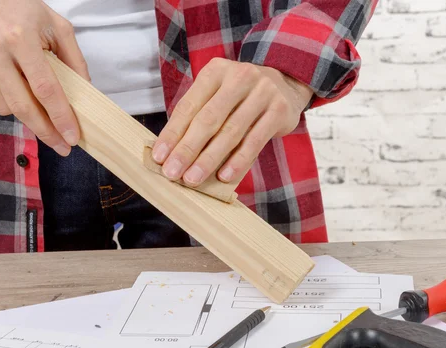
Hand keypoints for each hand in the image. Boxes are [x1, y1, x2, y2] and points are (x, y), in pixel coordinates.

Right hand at [0, 0, 90, 155]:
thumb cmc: (19, 9)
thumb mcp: (56, 25)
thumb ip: (74, 59)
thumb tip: (86, 93)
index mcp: (19, 37)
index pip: (45, 88)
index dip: (60, 116)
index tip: (72, 137)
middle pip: (23, 107)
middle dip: (46, 131)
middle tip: (61, 146)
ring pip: (6, 107)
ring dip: (26, 111)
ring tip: (34, 97)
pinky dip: (7, 96)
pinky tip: (10, 79)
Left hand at [151, 58, 313, 186]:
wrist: (286, 83)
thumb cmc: (241, 96)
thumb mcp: (217, 95)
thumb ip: (197, 116)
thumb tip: (170, 152)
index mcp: (215, 71)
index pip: (188, 106)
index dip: (172, 134)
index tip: (159, 157)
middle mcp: (239, 77)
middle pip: (208, 119)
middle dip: (187, 149)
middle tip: (172, 173)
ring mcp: (262, 92)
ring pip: (230, 132)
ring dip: (209, 159)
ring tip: (193, 179)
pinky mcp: (279, 110)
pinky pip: (255, 141)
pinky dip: (238, 161)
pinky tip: (224, 176)